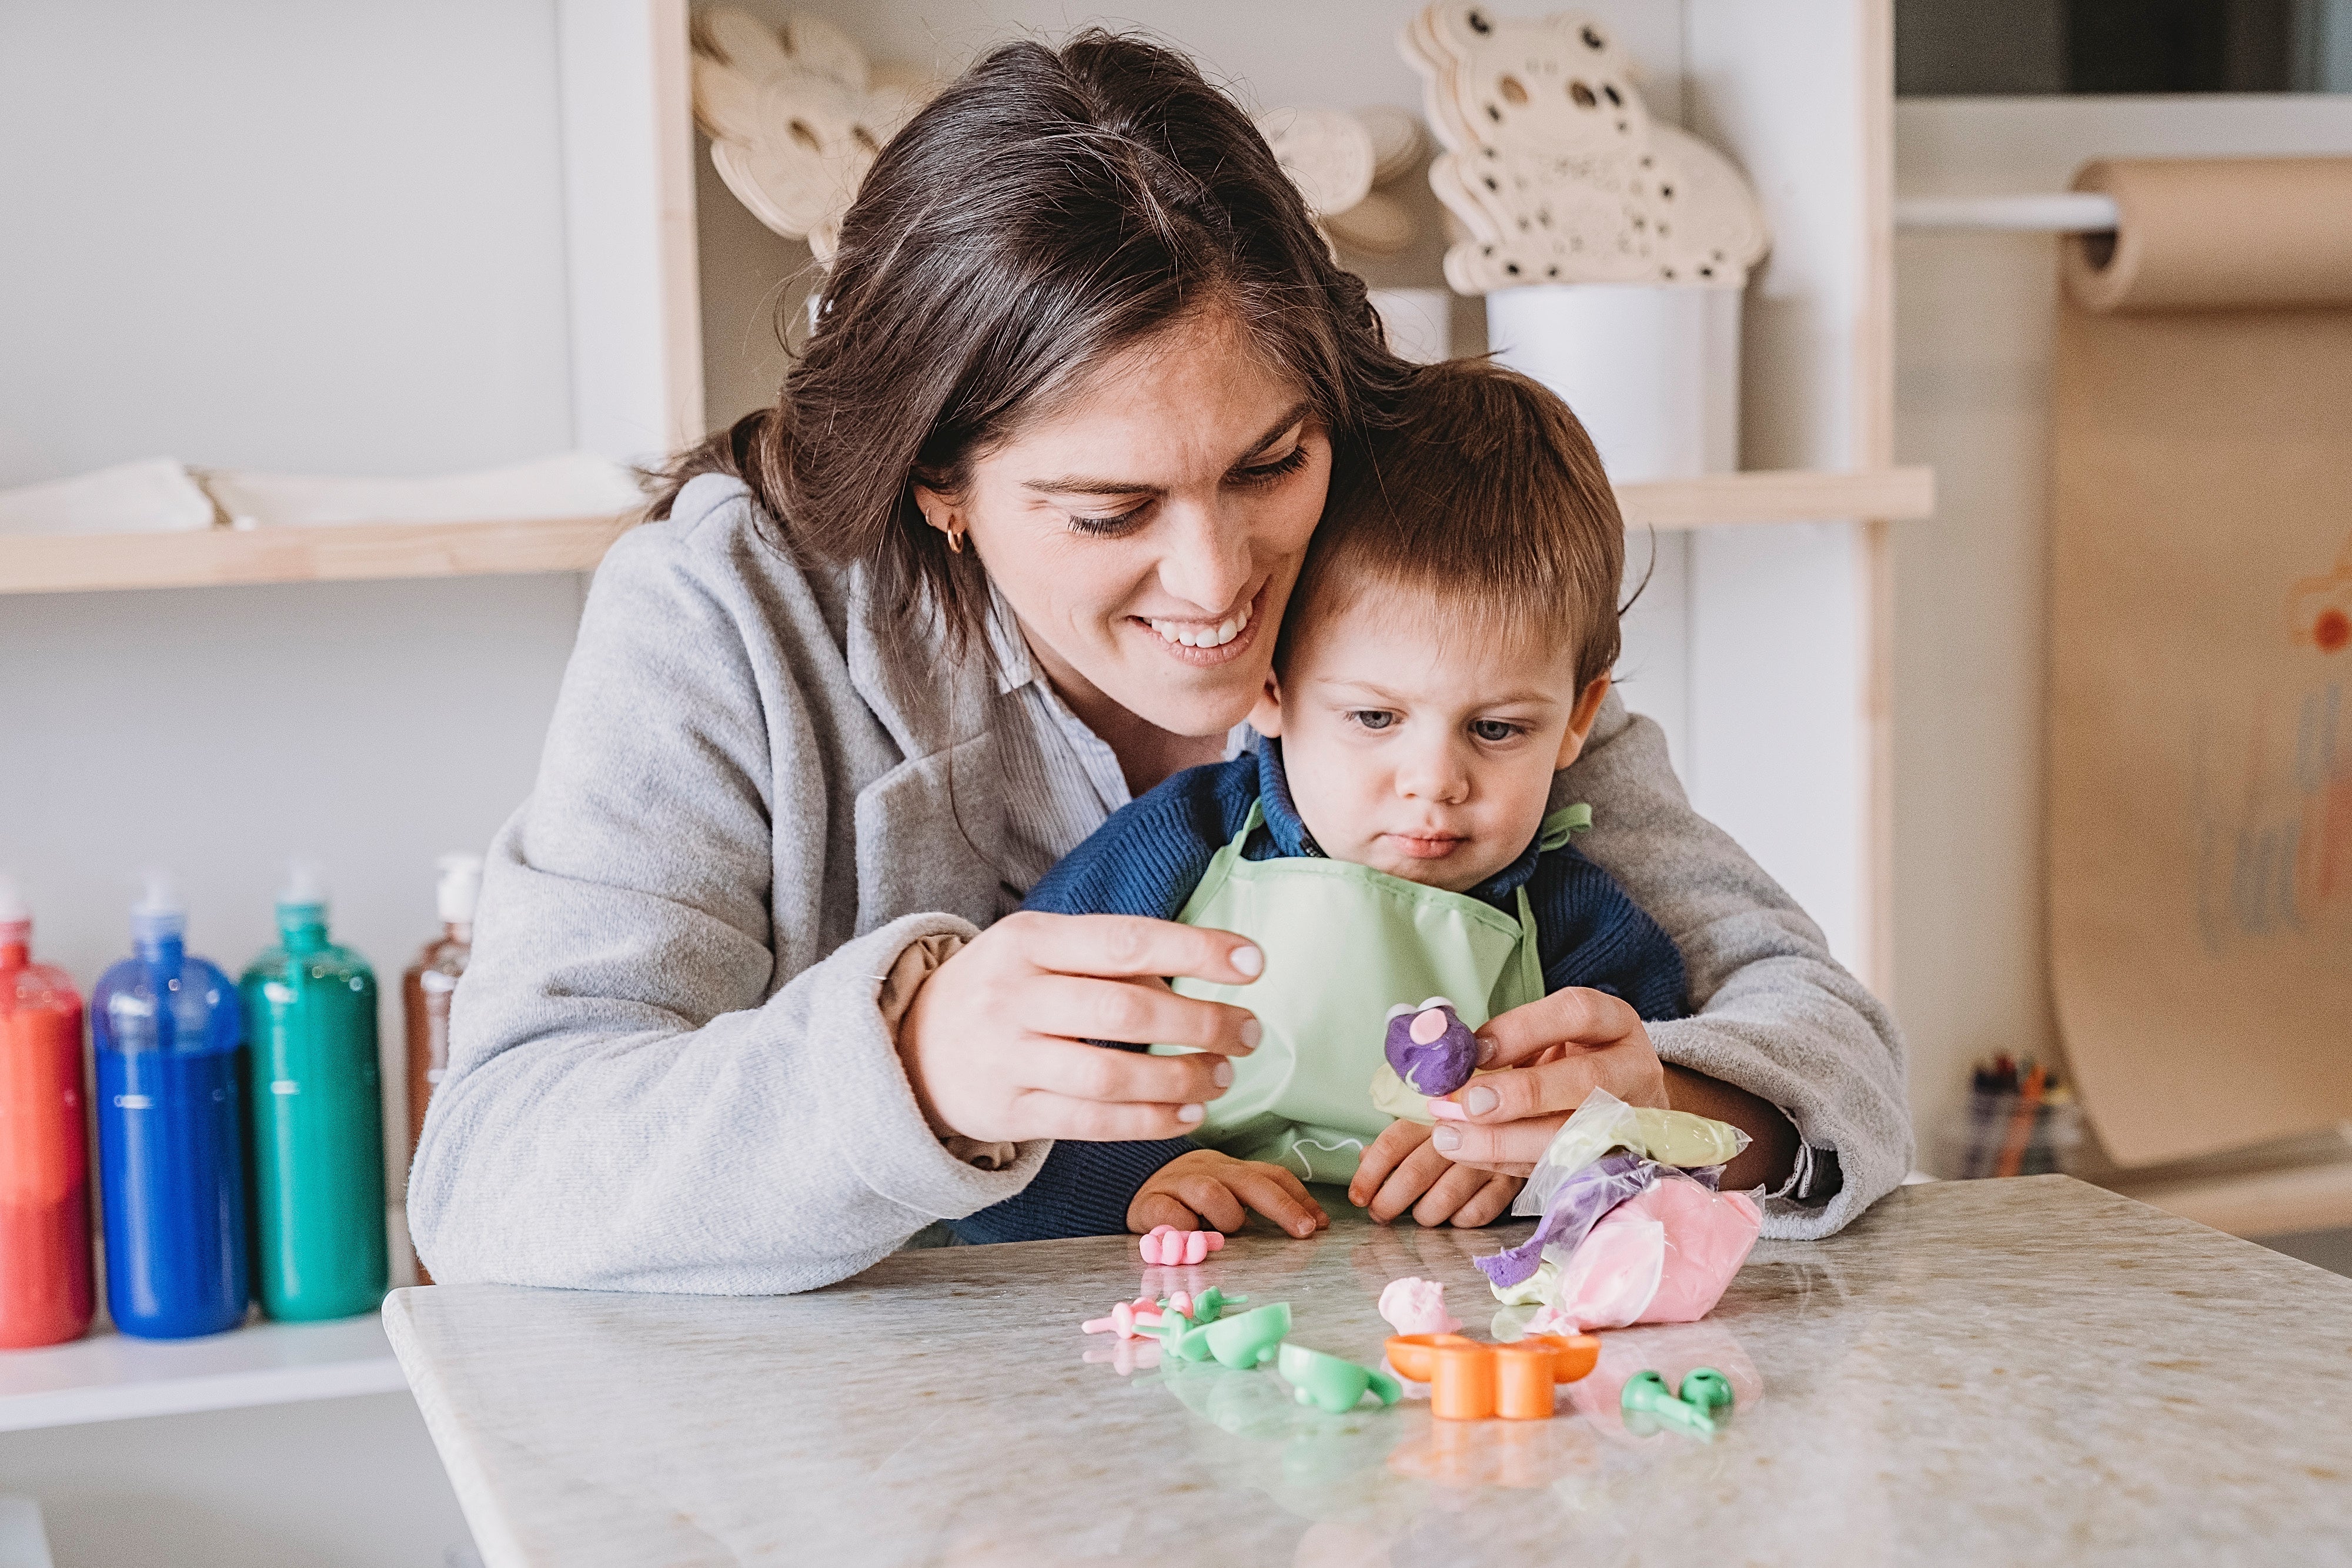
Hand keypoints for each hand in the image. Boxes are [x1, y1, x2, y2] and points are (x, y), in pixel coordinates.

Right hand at [895, 912, 1263, 1143]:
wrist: (908, 1047)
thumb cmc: (1001, 991)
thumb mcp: (1039, 951)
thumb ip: (1110, 961)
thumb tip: (1198, 982)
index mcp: (1029, 940)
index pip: (1125, 941)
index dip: (1195, 952)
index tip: (1252, 962)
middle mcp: (1014, 996)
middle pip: (1125, 1012)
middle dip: (1201, 1023)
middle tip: (1248, 1030)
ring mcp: (1008, 1058)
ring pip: (1112, 1075)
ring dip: (1181, 1078)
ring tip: (1222, 1075)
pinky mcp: (1008, 1111)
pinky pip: (1092, 1122)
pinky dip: (1149, 1121)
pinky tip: (1186, 1114)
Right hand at [1128, 1150, 1328, 1237]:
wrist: (1127, 1182)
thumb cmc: (1185, 1194)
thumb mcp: (1223, 1189)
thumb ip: (1253, 1200)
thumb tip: (1308, 1224)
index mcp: (1231, 1169)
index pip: (1272, 1175)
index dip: (1299, 1197)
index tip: (1321, 1223)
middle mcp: (1209, 1170)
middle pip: (1251, 1182)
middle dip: (1282, 1207)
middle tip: (1304, 1231)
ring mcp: (1179, 1184)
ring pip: (1212, 1193)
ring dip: (1227, 1218)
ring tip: (1223, 1235)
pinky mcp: (1151, 1203)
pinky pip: (1172, 1215)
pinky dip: (1184, 1229)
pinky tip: (1188, 1239)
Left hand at [1346, 1119, 1523, 1226]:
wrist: (1524, 1114)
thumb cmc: (1463, 1123)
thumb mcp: (1428, 1122)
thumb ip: (1397, 1141)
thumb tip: (1364, 1158)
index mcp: (1432, 1114)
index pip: (1392, 1144)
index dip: (1369, 1175)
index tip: (1358, 1197)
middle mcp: (1460, 1134)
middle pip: (1414, 1174)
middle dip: (1389, 1202)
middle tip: (1381, 1214)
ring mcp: (1488, 1158)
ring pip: (1444, 1199)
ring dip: (1424, 1214)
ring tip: (1419, 1214)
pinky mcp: (1511, 1182)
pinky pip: (1477, 1213)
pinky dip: (1459, 1220)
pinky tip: (1454, 1214)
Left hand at [1423, 988, 1666, 1175]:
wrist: (1626, 1104)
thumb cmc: (1576, 1059)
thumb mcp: (1554, 1033)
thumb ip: (1512, 1038)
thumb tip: (1456, 1053)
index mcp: (1616, 1023)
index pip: (1578, 1013)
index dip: (1523, 1030)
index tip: (1475, 1049)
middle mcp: (1632, 1070)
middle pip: (1585, 1081)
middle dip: (1523, 1094)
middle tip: (1467, 1103)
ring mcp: (1632, 1121)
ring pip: (1573, 1135)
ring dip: (1505, 1140)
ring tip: (1451, 1137)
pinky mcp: (1614, 1162)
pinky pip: (1559, 1169)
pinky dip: (1507, 1163)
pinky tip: (1469, 1153)